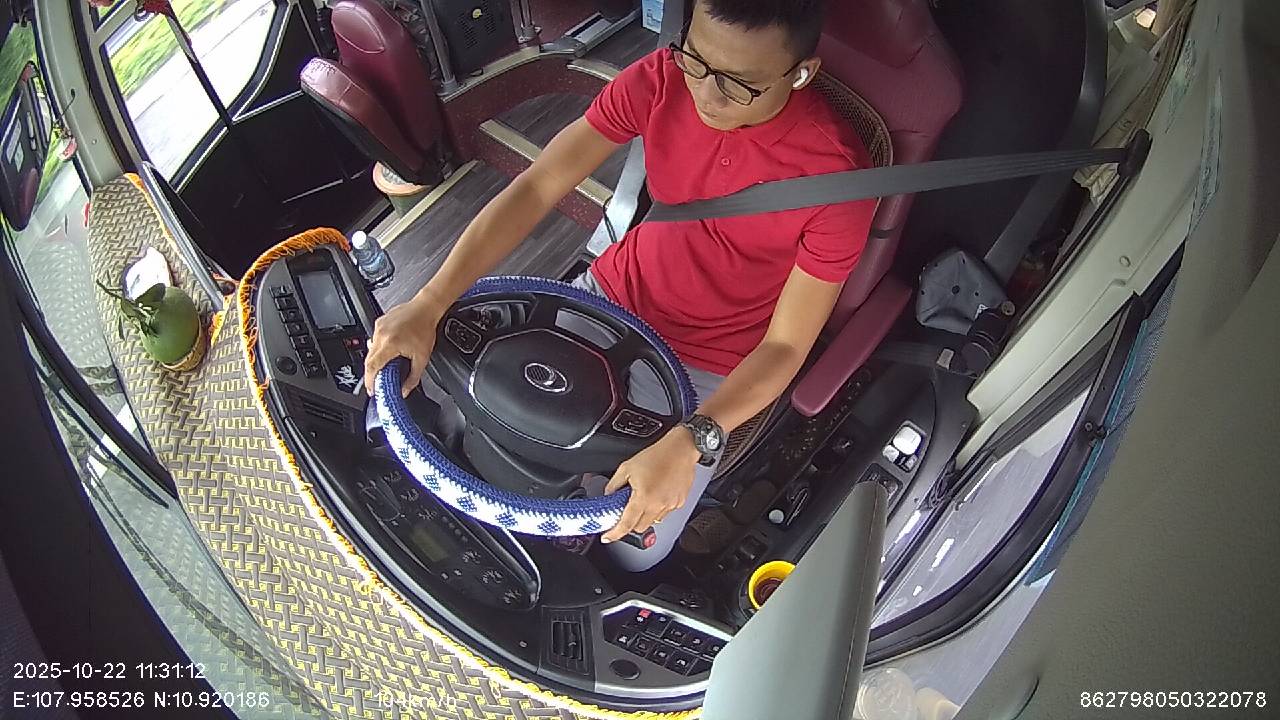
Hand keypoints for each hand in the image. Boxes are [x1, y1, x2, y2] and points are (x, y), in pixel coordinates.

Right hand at [363, 292, 447, 396]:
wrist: (426, 308)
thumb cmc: (425, 328)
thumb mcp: (422, 358)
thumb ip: (413, 377)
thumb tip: (406, 390)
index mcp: (390, 344)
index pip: (372, 366)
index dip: (370, 380)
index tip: (372, 389)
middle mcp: (381, 335)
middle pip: (369, 360)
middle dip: (372, 373)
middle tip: (378, 382)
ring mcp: (379, 328)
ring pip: (371, 350)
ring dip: (376, 360)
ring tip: (386, 366)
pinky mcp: (379, 323)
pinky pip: (374, 340)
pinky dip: (379, 349)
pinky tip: (388, 351)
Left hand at [600, 428, 702, 543]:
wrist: (681, 449)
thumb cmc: (658, 455)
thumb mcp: (627, 467)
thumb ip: (614, 484)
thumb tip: (608, 495)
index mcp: (644, 497)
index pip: (626, 524)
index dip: (615, 534)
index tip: (607, 537)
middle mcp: (658, 505)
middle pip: (639, 527)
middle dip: (630, 523)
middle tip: (626, 510)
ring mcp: (670, 505)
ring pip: (653, 521)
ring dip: (645, 515)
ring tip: (645, 496)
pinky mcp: (679, 503)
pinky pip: (665, 513)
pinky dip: (658, 508)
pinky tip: (656, 493)